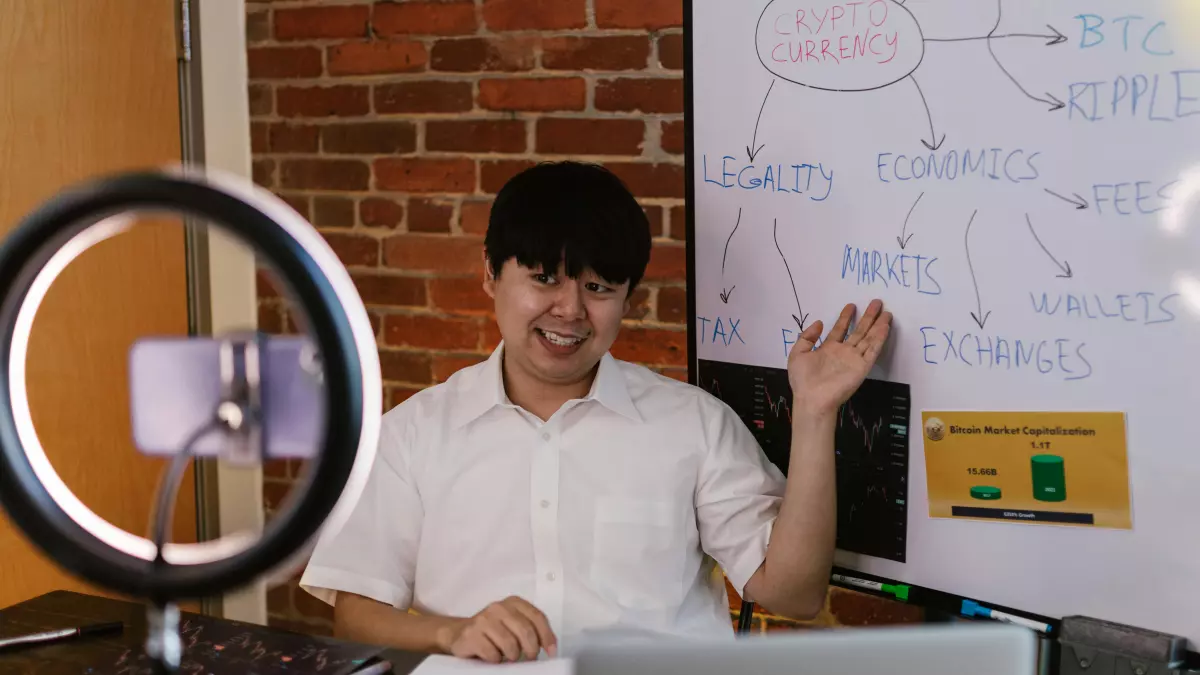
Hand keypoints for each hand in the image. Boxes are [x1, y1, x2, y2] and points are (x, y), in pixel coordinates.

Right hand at [440, 596, 557, 662]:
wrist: (460, 634)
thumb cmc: (492, 632)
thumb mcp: (514, 625)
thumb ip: (531, 630)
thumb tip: (550, 648)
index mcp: (513, 602)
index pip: (537, 617)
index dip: (547, 636)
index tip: (551, 652)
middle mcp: (498, 607)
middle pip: (526, 631)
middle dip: (531, 650)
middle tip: (529, 657)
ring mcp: (483, 619)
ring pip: (510, 645)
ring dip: (512, 656)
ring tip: (507, 655)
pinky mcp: (471, 634)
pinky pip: (492, 654)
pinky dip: (496, 659)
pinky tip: (492, 655)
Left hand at [787, 299, 891, 415]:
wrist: (812, 399)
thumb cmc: (803, 379)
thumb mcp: (798, 353)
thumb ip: (807, 337)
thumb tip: (819, 322)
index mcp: (828, 349)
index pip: (840, 329)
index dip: (845, 317)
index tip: (851, 305)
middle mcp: (843, 352)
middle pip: (858, 331)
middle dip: (867, 317)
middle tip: (876, 302)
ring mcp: (854, 359)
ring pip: (868, 338)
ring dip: (877, 325)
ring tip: (886, 312)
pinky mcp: (862, 367)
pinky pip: (872, 350)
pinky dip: (879, 339)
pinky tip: (884, 327)